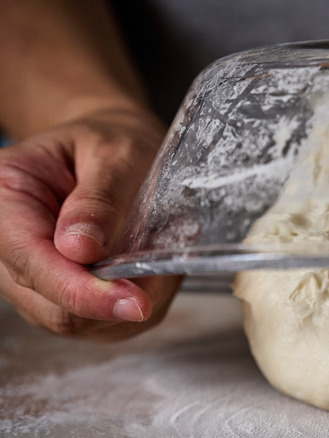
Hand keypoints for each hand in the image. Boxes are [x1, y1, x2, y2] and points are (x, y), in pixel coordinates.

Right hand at [0, 107, 181, 340]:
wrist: (114, 147)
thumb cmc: (112, 142)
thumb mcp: (113, 154)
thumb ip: (99, 200)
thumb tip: (80, 250)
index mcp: (6, 200)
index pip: (32, 264)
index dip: (82, 291)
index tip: (133, 301)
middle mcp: (10, 248)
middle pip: (54, 308)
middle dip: (115, 300)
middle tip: (167, 269)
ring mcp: (37, 280)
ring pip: (83, 323)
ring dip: (133, 300)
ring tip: (162, 253)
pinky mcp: (69, 297)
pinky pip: (106, 323)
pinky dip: (140, 300)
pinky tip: (156, 268)